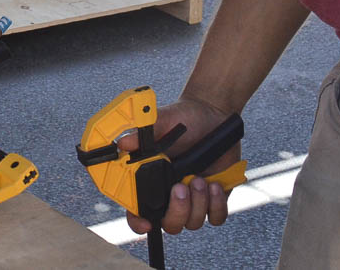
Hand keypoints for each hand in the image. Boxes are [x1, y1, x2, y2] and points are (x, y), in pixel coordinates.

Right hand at [119, 97, 239, 235]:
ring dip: (198, 203)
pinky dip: (217, 204)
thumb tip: (123, 144)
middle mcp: (169, 193)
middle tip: (181, 187)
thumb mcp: (162, 122)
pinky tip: (215, 183)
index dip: (137, 221)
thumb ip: (142, 134)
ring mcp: (193, 198)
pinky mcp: (215, 199)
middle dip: (177, 211)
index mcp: (149, 178)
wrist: (214, 116)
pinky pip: (216, 217)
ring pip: (192, 222)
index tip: (145, 222)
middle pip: (168, 223)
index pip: (136, 209)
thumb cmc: (184, 118)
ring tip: (200, 179)